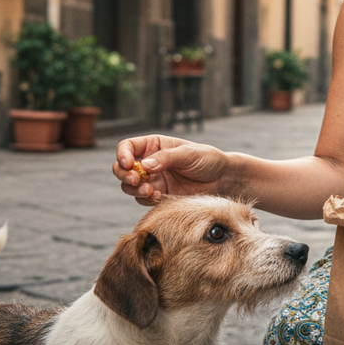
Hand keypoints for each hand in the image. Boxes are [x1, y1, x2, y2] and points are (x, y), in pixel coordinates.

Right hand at [113, 135, 228, 205]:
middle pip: (121, 168)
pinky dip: (146, 199)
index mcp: (154, 145)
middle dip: (124, 174)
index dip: (122, 154)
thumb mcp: (188, 154)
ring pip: (129, 185)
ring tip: (150, 190)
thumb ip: (166, 158)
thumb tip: (144, 165)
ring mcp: (153, 179)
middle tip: (136, 179)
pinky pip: (142, 199)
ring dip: (134, 189)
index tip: (128, 164)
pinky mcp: (159, 195)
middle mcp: (149, 162)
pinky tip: (159, 197)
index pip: (127, 146)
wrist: (222, 179)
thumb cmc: (207, 160)